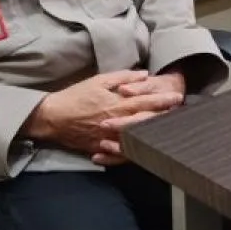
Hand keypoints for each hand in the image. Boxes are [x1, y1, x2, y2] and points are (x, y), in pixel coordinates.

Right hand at [21, 70, 181, 161]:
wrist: (52, 117)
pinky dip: (131, 154)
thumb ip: (123, 77)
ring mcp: (109, 138)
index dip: (163, 100)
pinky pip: (119, 155)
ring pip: (135, 140)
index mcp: (116, 104)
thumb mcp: (98, 80)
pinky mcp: (101, 148)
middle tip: (179, 116)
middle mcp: (116, 123)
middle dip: (163, 118)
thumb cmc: (76, 96)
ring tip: (166, 133)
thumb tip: (144, 74)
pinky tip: (143, 151)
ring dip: (151, 136)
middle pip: (145, 122)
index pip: (145, 102)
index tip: (177, 98)